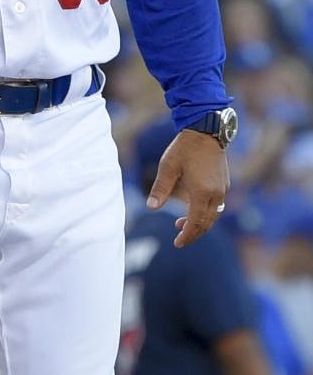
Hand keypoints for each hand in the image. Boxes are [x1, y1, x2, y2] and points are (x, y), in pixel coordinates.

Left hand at [146, 130, 230, 247]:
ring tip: (181, 224)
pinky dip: (206, 213)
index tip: (177, 243)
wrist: (206, 130)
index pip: (195, 223)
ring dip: (199, 224)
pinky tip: (193, 210)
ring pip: (214, 216)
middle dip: (193, 233)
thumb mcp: (168, 167)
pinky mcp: (224, 184)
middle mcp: (216, 194)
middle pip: (207, 223)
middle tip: (179, 239)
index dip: (186, 235)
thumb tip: (150, 208)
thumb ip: (160, 189)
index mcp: (202, 193)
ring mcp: (222, 189)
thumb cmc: (184, 148)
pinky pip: (217, 206)